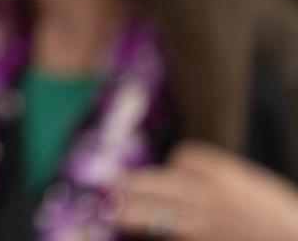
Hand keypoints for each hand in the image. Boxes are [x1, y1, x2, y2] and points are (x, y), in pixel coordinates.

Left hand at [113, 142, 297, 239]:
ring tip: (112, 210)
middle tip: (111, 185)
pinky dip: (158, 233)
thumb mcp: (254, 187)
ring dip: (131, 211)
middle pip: (159, 182)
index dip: (176, 165)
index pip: (185, 157)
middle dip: (134, 184)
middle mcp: (211, 196)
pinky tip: (141, 232)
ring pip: (156, 212)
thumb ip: (222, 180)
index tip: (172, 172)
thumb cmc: (282, 217)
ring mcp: (206, 224)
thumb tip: (181, 176)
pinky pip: (170, 234)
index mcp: (227, 174)